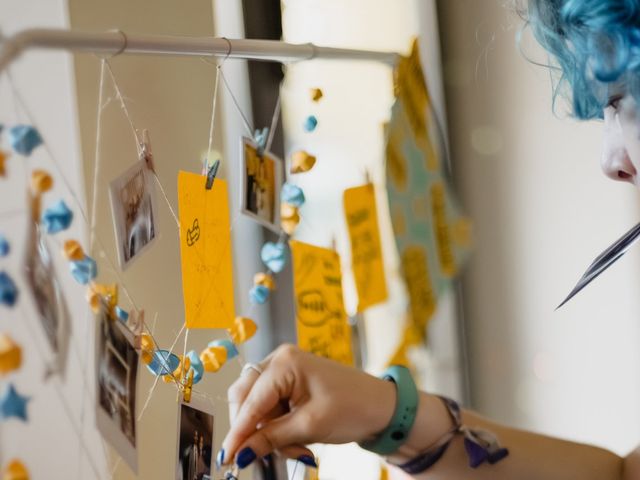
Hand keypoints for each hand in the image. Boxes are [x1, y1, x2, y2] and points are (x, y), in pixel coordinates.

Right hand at [219, 344, 395, 468]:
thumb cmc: (353, 407)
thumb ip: (271, 438)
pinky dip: (278, 428)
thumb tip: (239, 453)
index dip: (237, 432)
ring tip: (298, 448)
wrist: (382, 406)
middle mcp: (280, 360)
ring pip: (256, 407)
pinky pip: (269, 407)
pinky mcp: (289, 382)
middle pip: (246, 399)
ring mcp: (284, 370)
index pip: (250, 400)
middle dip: (256, 430)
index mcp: (285, 362)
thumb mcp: (310, 426)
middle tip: (270, 455)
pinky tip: (298, 441)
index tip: (227, 458)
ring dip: (269, 433)